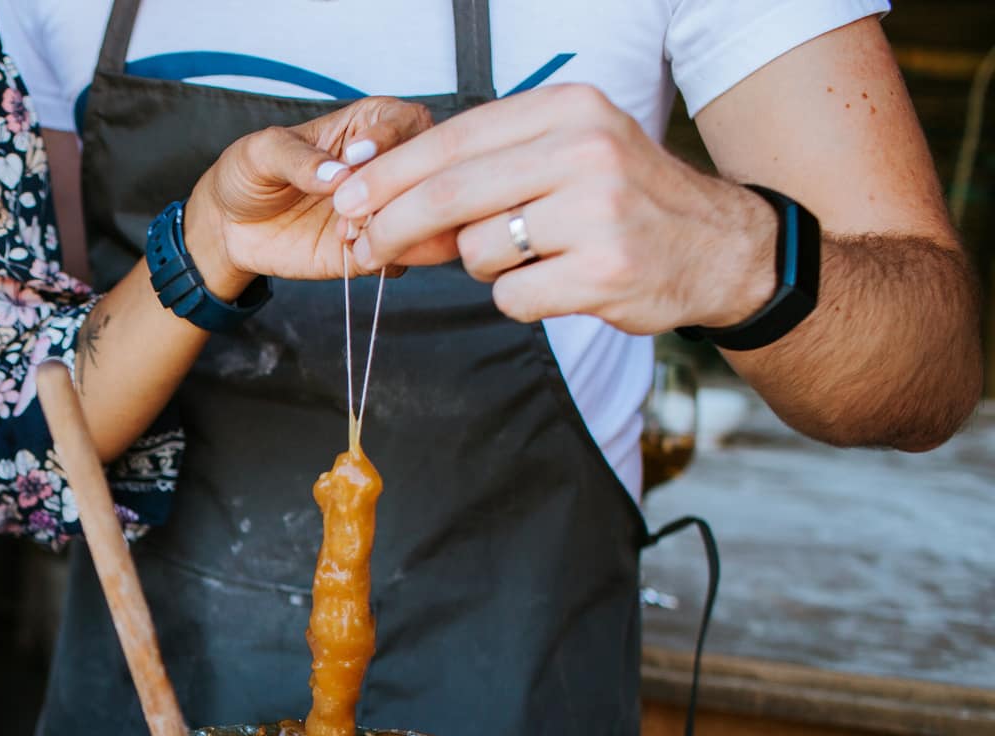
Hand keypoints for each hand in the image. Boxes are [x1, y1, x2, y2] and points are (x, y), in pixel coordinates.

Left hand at [183, 97, 433, 297]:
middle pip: (424, 170)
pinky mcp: (371, 249)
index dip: (390, 137)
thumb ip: (299, 158)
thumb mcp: (262, 153)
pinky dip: (387, 257)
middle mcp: (382, 167)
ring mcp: (380, 210)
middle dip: (394, 187)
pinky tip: (353, 252)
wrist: (230, 227)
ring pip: (419, 216)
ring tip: (346, 231)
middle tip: (349, 203)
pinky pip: (400, 257)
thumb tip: (339, 174)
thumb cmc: (248, 175)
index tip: (356, 158)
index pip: (406, 121)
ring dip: (391, 225)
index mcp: (365, 127)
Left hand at [330, 83, 777, 332]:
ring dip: (481, 266)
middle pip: (449, 195)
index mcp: (568, 109)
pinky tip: (557, 282)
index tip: (347, 200)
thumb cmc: (620, 200)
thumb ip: (483, 170)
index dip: (389, 175)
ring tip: (530, 256)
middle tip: (366, 246)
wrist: (716, 247)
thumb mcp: (563, 155)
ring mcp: (597, 211)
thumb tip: (383, 201)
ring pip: (479, 251)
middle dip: (393, 225)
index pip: (452, 140)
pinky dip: (519, 298)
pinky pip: (512, 297)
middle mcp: (585, 150)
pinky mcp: (602, 271)